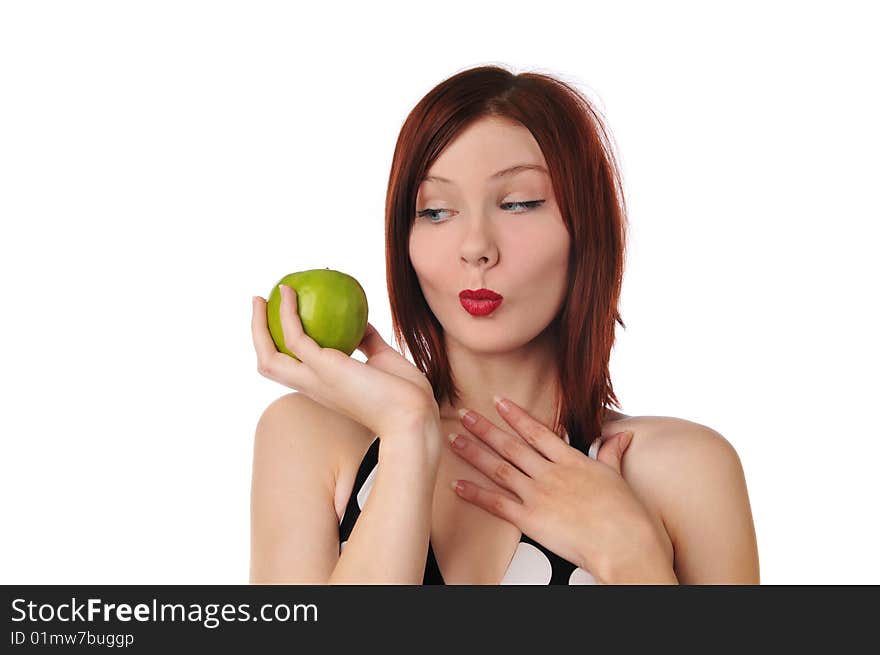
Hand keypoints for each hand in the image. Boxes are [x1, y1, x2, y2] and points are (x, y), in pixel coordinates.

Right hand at [251, 284, 438, 437]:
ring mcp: (316, 378)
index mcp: (325, 386)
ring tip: (262, 296)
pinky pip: (295, 336)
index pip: (291, 369)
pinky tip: (291, 292)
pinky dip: (287, 312)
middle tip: (260, 303)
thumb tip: (362, 322)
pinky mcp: (325, 367)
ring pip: (269, 355)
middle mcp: (314, 386)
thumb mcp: (383, 361)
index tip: (278, 319)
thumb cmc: (405, 394)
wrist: (414, 415)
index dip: (278, 346)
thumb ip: (368, 343)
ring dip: (259, 324)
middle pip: (269, 365)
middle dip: (258, 335)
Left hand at [447, 396, 659, 579]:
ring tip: (455, 440)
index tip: (498, 401)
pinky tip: (458, 485)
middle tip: (464, 414)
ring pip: (499, 468)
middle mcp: (551, 473)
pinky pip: (497, 504)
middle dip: (485, 428)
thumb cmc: (627, 515)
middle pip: (511, 445)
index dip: (515, 415)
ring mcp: (539, 495)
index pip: (537, 431)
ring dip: (474, 453)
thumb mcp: (617, 477)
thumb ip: (611, 453)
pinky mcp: (531, 520)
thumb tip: (622, 435)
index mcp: (571, 461)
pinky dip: (475, 494)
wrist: (625, 544)